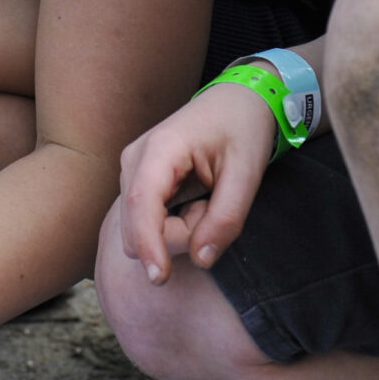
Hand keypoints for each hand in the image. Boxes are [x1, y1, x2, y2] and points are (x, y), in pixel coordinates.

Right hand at [116, 77, 277, 283]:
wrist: (237, 101)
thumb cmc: (242, 129)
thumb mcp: (247, 173)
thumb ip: (225, 219)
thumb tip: (201, 260)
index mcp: (160, 148)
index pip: (141, 204)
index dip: (148, 244)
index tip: (159, 279)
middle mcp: (134, 159)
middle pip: (140, 226)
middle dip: (180, 235)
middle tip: (214, 206)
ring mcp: (131, 170)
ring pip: (143, 229)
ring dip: (180, 229)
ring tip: (207, 199)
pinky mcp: (136, 182)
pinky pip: (148, 222)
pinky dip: (176, 222)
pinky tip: (195, 200)